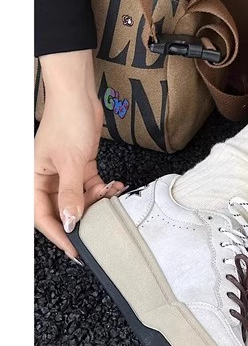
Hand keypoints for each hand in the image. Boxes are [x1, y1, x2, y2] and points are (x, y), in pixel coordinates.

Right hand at [34, 51, 124, 258]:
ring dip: (96, 202)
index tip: (76, 250)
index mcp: (34, 179)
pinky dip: (103, 189)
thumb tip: (70, 221)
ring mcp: (64, 172)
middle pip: (62, 210)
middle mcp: (47, 179)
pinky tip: (115, 187)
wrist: (78, 95)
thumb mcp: (72, 162)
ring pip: (79, 199)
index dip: (59, 234)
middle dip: (82, 218)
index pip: (43, 216)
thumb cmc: (67, 121)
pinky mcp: (80, 165)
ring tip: (110, 196)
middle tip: (100, 229)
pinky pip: (90, 186)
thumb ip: (71, 194)